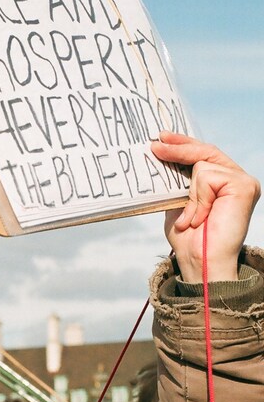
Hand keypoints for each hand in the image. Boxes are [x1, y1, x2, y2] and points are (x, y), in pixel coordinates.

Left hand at [151, 132, 260, 281]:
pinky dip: (198, 198)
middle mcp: (235, 179)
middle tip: (156, 144)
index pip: (203, 156)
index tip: (161, 139)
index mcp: (222, 183)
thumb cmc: (189, 240)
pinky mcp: (244, 186)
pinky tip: (199, 218)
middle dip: (178, 147)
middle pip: (205, 151)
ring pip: (203, 164)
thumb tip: (160, 155)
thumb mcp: (177, 204)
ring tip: (190, 219)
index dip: (182, 145)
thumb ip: (177, 182)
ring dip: (189, 194)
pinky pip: (208, 176)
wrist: (200, 263)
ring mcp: (242, 181)